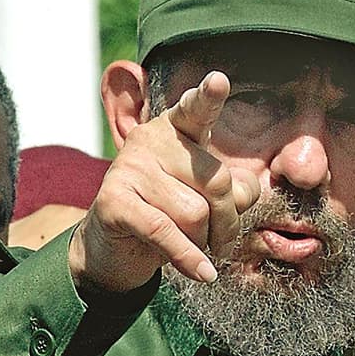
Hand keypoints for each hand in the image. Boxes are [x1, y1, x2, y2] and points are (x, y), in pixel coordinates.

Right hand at [69, 71, 260, 294]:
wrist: (116, 247)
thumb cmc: (171, 214)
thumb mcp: (208, 198)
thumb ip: (233, 189)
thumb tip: (242, 192)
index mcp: (177, 130)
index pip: (197, 110)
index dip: (208, 97)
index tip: (220, 81)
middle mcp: (151, 140)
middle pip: (218, 182)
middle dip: (228, 222)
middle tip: (220, 242)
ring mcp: (129, 168)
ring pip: (196, 213)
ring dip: (203, 242)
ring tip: (190, 245)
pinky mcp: (113, 201)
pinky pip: (167, 232)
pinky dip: (188, 258)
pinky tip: (204, 275)